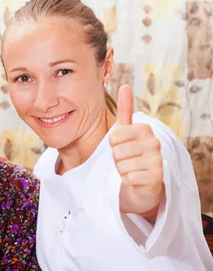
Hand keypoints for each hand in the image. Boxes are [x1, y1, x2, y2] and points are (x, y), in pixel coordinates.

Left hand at [109, 85, 163, 218]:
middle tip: (127, 161)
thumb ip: (125, 111)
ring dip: (121, 170)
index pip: (114, 136)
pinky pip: (128, 177)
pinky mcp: (156, 178)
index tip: (121, 147)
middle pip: (117, 151)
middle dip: (116, 158)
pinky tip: (135, 180)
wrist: (140, 185)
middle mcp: (154, 142)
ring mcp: (157, 160)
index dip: (112, 145)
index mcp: (145, 129)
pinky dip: (127, 181)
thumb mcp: (125, 133)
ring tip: (131, 169)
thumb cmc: (130, 156)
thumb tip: (125, 86)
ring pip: (121, 164)